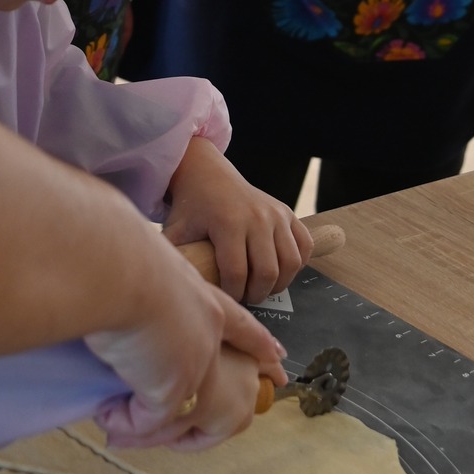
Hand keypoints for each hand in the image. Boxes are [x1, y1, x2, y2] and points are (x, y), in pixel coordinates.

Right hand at [86, 231, 286, 452]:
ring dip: (150, 420)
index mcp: (203, 301)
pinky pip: (146, 421)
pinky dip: (123, 421)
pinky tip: (106, 414)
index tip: (278, 355)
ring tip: (119, 420)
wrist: (118, 271)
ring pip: (180, 410)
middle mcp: (208, 334)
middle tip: (229, 418)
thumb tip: (125, 292)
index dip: (258, 342)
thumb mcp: (147, 270)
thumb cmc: (120, 259)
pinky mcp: (173, 391)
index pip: (240, 326)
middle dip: (229, 403)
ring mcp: (196, 366)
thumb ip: (150, 291)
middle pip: (229, 378)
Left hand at [162, 132, 311, 303]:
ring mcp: (276, 213)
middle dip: (256, 294)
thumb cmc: (190, 208)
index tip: (227, 299)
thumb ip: (174, 260)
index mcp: (228, 222)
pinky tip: (278, 269)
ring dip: (278, 283)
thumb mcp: (175, 232)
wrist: (207, 175)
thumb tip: (169, 291)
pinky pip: (304, 246)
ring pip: (291, 263)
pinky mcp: (288, 212)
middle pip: (268, 272)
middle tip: (245, 297)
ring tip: (260, 286)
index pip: (238, 273)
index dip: (233, 294)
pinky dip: (297, 264)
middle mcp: (257, 216)